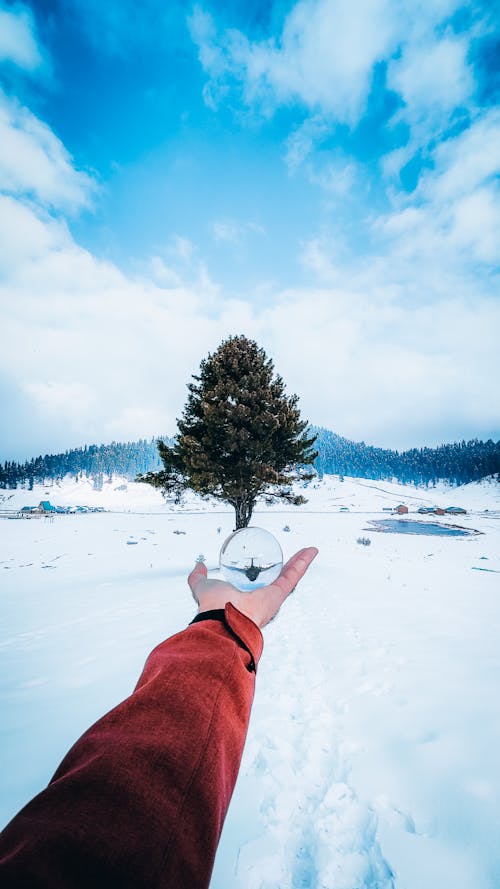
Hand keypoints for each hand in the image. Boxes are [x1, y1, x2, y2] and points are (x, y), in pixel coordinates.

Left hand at [187, 547, 317, 627]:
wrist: (220, 618)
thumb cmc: (212, 608)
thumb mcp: (204, 586)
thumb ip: (199, 578)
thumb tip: (198, 565)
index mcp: (245, 598)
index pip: (259, 582)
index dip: (266, 572)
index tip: (271, 562)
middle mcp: (261, 599)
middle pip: (278, 578)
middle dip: (287, 566)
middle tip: (293, 555)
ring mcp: (271, 597)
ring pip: (289, 576)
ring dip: (299, 562)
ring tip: (307, 551)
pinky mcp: (278, 594)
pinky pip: (293, 576)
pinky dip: (303, 563)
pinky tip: (310, 551)